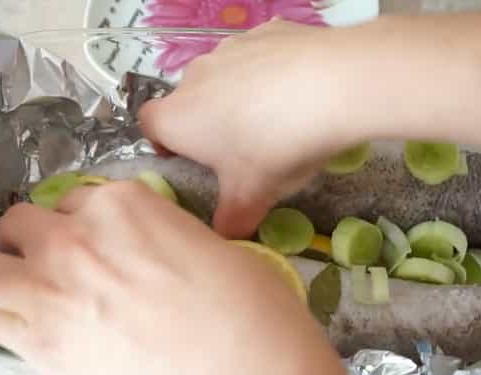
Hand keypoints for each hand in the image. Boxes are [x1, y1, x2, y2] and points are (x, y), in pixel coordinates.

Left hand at [0, 182, 367, 374]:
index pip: (77, 196)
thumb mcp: (214, 251)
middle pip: (19, 221)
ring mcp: (50, 290)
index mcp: (125, 205)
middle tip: (52, 260)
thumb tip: (151, 253)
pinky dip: (4, 319)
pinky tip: (28, 326)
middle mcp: (76, 238)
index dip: (83, 220)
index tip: (91, 238)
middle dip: (32, 239)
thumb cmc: (251, 316)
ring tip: (6, 284)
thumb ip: (164, 239)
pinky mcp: (41, 346)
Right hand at [139, 20, 358, 238]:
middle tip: (243, 150)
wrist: (331, 87)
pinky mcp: (266, 31)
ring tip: (277, 120)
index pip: (149, 126)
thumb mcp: (252, 197)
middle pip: (189, 101)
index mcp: (178, 118)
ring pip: (224, 76)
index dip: (165, 143)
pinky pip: (259, 55)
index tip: (190, 159)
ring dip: (239, 96)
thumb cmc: (274, 148)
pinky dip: (270, 71)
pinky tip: (299, 90)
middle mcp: (194, 76)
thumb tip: (226, 236)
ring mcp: (229, 47)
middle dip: (208, 123)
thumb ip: (232, 220)